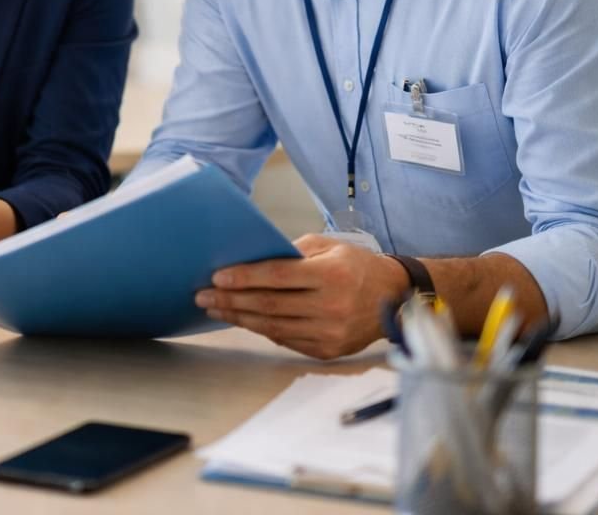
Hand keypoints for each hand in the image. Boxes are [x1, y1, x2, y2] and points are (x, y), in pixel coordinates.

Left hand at [195, 233, 408, 358]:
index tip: (217, 277)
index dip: (244, 277)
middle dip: (231, 300)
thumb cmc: (356, 266)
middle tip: (202, 296)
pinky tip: (242, 320)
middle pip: (269, 305)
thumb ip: (292, 253)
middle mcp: (331, 306)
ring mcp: (330, 332)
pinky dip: (261, 330)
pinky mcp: (328, 350)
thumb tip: (251, 261)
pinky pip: (285, 340)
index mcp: (331, 275)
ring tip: (215, 309)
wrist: (395, 298)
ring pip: (273, 326)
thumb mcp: (329, 246)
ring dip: (239, 318)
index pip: (277, 277)